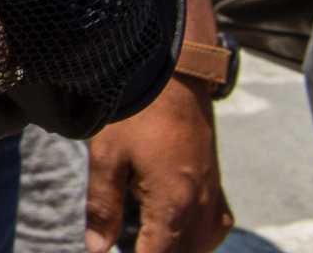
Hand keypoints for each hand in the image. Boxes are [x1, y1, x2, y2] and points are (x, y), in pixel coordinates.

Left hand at [86, 74, 231, 252]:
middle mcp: (200, 209)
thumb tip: (95, 249)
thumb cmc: (136, 112)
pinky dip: (195, 240)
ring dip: (175, 249)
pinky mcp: (216, 187)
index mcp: (173, 207)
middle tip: (126, 243)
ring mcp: (213, 199)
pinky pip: (213, 230)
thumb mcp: (108, 156)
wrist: (175, 76)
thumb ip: (102, 206)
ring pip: (201, 247)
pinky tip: (171, 232)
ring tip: (143, 239)